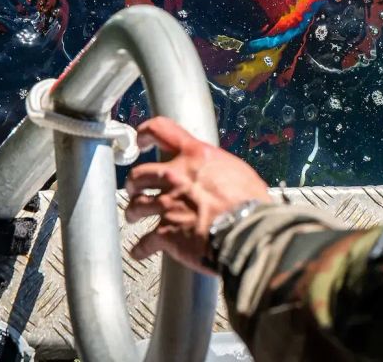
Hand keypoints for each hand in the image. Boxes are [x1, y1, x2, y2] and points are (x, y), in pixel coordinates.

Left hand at [125, 117, 271, 271]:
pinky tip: (139, 252)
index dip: (146, 133)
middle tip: (134, 189)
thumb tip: (219, 176)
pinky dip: (140, 249)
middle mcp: (175, 176)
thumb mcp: (237, 171)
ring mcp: (167, 204)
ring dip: (133, 212)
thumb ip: (218, 170)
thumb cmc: (250, 202)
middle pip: (139, 174)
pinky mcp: (165, 233)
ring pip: (136, 205)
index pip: (161, 131)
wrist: (246, 231)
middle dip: (134, 183)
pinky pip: (145, 241)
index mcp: (195, 155)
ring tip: (133, 217)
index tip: (140, 139)